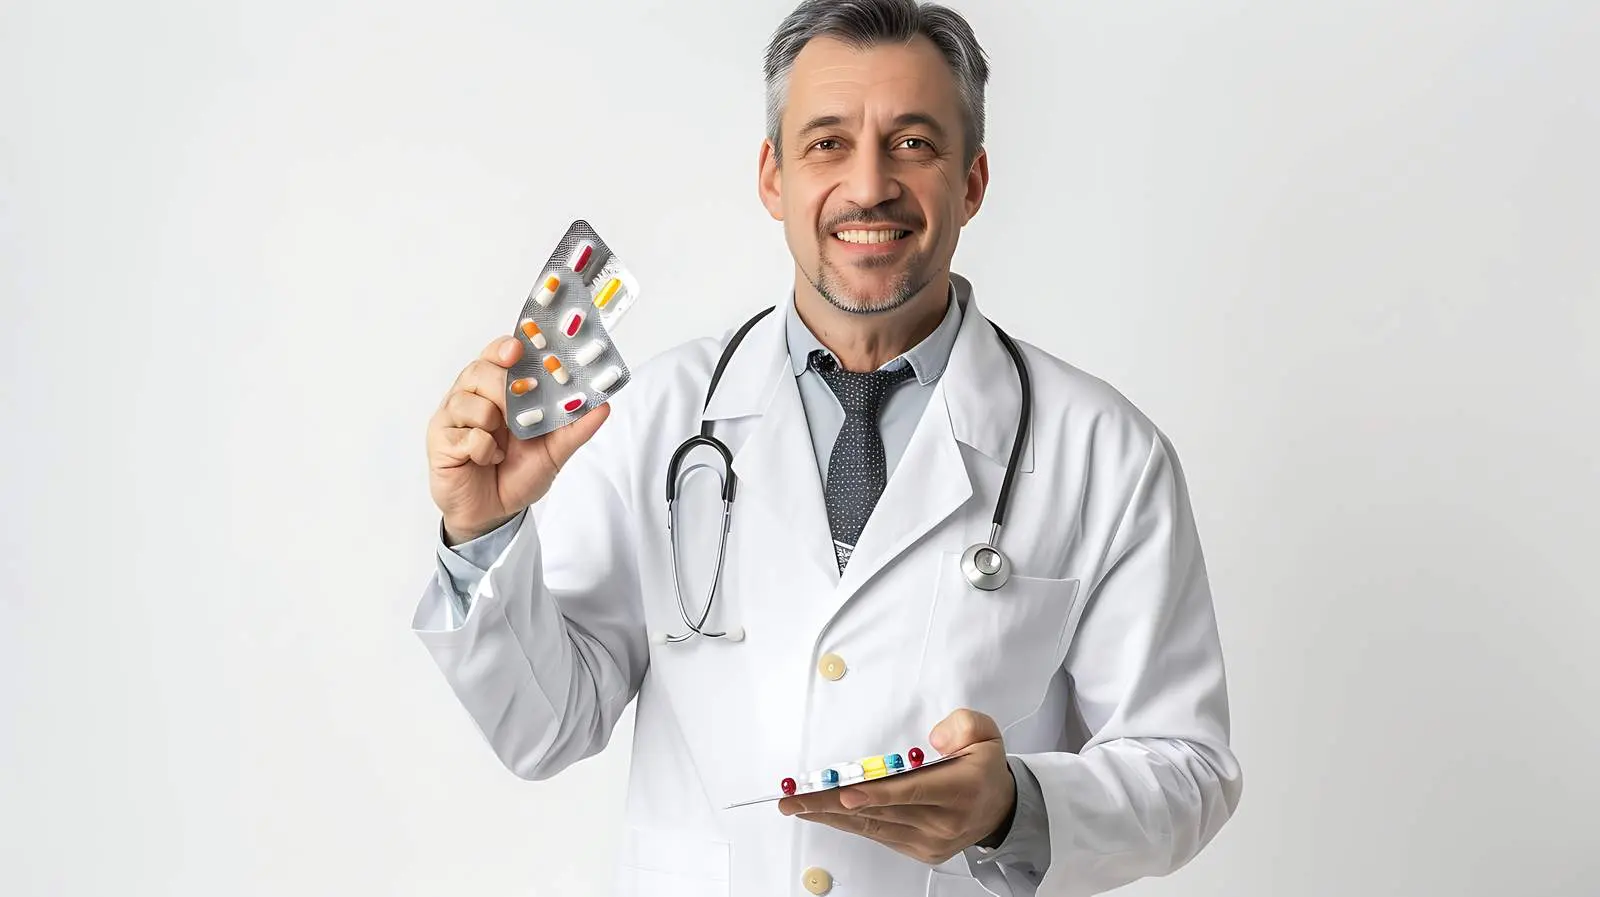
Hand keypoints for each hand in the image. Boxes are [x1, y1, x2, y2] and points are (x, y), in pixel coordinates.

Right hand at [427, 334, 609, 543]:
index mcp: (497, 390)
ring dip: (493, 425)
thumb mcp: (555, 451)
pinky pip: (465, 434)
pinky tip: (487, 459)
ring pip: (469, 401)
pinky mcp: (440, 441)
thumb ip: (576, 427)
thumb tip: (603, 406)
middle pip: (479, 371)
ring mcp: (452, 418)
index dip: (506, 348)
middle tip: (521, 407)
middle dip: (504, 388)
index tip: (519, 350)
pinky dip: (483, 449)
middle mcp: (471, 397)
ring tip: (503, 446)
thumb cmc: (517, 474)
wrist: (494, 513)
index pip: (496, 354)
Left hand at [777, 709, 1016, 865]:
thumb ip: (964, 725)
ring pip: (873, 826)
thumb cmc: (985, 768)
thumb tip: (934, 739)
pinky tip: (824, 813)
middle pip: (881, 810)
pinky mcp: (919, 850)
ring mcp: (930, 840)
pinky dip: (849, 823)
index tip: (847, 792)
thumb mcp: (986, 733)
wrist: (1000, 809)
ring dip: (831, 815)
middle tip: (796, 798)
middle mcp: (944, 820)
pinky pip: (878, 835)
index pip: (913, 791)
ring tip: (797, 805)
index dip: (877, 793)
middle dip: (833, 803)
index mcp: (961, 788)